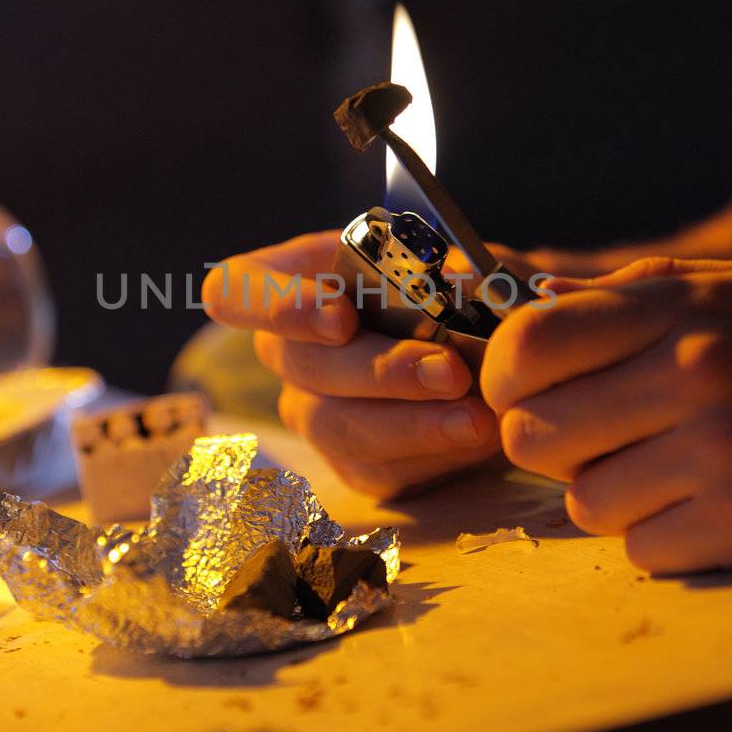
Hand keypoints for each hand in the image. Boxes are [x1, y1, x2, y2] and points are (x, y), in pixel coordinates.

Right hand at [202, 232, 501, 497]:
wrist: (495, 352)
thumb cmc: (462, 289)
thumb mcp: (462, 262)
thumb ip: (456, 270)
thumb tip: (457, 292)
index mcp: (290, 281)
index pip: (236, 289)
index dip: (276, 305)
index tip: (341, 317)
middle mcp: (287, 350)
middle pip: (300, 363)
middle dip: (378, 370)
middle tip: (448, 371)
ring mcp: (313, 411)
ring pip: (336, 426)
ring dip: (411, 423)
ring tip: (476, 418)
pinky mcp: (352, 464)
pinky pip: (375, 469)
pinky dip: (430, 455)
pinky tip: (475, 438)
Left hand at [480, 254, 731, 572]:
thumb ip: (633, 291)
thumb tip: (529, 301)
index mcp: (680, 308)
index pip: (527, 347)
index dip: (507, 378)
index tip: (528, 390)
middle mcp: (697, 376)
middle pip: (534, 435)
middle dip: (552, 443)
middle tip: (597, 435)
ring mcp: (725, 455)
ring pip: (584, 502)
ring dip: (611, 494)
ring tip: (667, 467)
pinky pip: (641, 551)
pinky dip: (661, 537)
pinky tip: (705, 505)